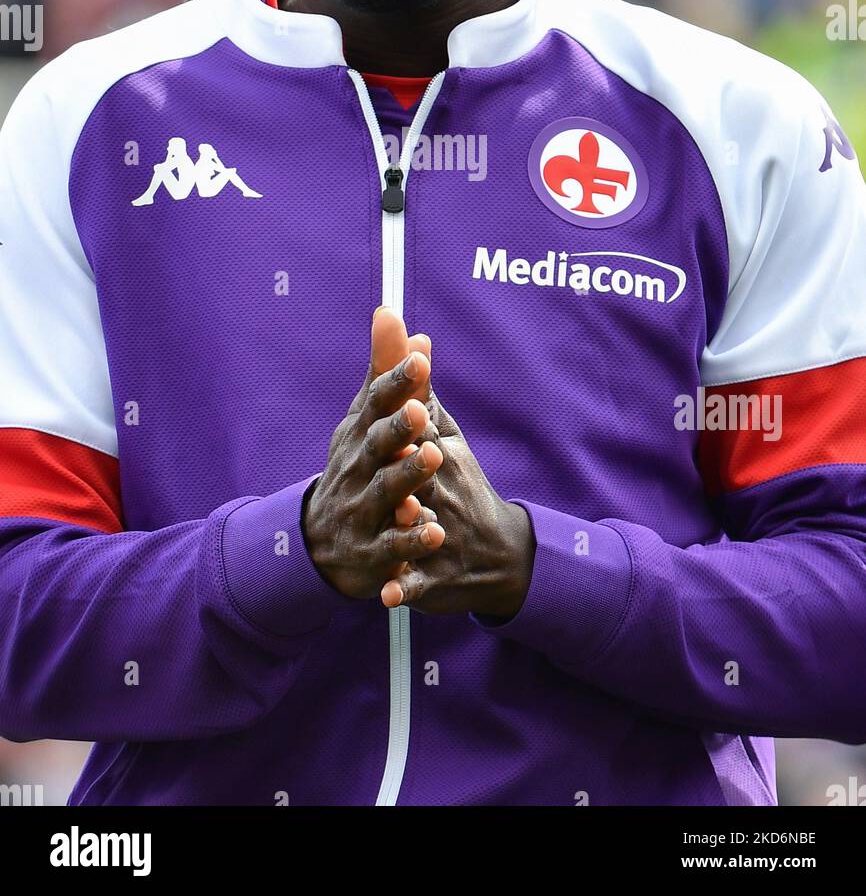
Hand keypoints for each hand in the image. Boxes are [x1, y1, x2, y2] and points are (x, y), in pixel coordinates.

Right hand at [301, 308, 446, 599]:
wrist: (320, 542)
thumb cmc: (356, 466)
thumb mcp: (364, 420)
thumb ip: (384, 372)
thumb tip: (391, 314)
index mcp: (360, 435)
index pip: (376, 403)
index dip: (397, 380)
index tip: (421, 357)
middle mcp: (357, 469)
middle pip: (378, 446)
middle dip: (398, 427)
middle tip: (422, 409)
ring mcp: (362, 511)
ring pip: (386, 493)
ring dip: (407, 476)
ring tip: (433, 456)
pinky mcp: (372, 552)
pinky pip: (392, 548)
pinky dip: (410, 543)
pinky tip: (434, 532)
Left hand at [380, 379, 535, 618]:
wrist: (498, 554)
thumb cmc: (458, 482)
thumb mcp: (442, 433)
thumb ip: (419, 387)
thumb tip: (412, 331)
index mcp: (439, 455)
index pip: (423, 430)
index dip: (413, 416)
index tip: (405, 396)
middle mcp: (441, 493)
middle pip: (425, 477)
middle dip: (417, 463)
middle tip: (409, 450)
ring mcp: (440, 535)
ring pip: (424, 529)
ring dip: (414, 524)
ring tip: (402, 518)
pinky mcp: (434, 576)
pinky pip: (418, 582)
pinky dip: (406, 587)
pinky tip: (388, 594)